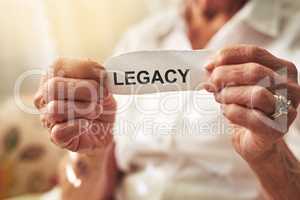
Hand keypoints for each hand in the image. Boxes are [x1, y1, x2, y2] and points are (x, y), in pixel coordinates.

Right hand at [34, 58, 116, 154]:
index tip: (104, 78)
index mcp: (54, 75)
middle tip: (101, 95)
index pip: (60, 65)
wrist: (104, 129)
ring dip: (83, 108)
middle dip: (84, 89)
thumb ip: (100, 77)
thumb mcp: (105, 85)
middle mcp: (45, 95)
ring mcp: (47, 117)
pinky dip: (76, 127)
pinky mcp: (56, 137)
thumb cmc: (100, 103)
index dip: (86, 70)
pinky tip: (87, 124)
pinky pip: (59, 132)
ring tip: (97, 110)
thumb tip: (101, 74)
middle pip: (53, 86)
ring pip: (55, 109)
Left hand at [204, 45, 299, 162]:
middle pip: (254, 72)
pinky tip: (227, 112)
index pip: (254, 53)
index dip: (228, 56)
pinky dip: (231, 112)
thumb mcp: (237, 85)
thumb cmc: (246, 109)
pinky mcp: (276, 130)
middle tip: (211, 84)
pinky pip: (249, 117)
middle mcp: (290, 87)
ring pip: (256, 94)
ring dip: (229, 95)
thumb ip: (226, 73)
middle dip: (225, 76)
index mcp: (282, 69)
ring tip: (221, 99)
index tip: (209, 64)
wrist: (256, 141)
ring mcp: (287, 109)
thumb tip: (208, 67)